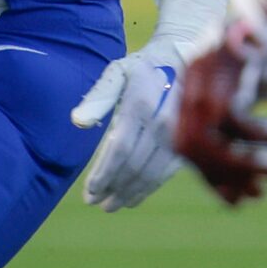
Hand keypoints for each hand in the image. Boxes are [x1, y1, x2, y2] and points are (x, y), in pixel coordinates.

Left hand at [72, 0, 227, 213]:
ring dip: (129, 193)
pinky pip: (166, 172)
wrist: (184, 62)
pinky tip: (133, 197)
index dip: (103, 174)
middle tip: (94, 202)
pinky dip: (148, 188)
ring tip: (111, 205)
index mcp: (141, 103)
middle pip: (134, 166)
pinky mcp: (188, 143)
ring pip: (151, 174)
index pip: (120, 149)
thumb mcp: (118, 72)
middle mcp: (163, 121)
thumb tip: (78, 122)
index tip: (88, 191)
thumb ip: (98, 96)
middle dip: (112, 188)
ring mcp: (179, 134)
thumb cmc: (142, 69)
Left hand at [173, 43, 266, 206]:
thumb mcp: (238, 90)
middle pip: (192, 151)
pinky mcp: (223, 78)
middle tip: (261, 192)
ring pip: (210, 142)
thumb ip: (231, 124)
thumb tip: (243, 176)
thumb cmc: (253, 51)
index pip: (188, 150)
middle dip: (226, 177)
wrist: (262, 4)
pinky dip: (259, 136)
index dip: (213, 179)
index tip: (238, 201)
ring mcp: (201, 85)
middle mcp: (187, 93)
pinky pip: (235, 120)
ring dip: (243, 164)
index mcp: (186, 97)